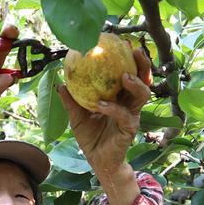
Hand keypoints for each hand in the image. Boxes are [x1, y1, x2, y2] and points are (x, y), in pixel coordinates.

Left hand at [57, 47, 152, 204]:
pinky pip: (124, 116)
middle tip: (135, 51)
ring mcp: (132, 116)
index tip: (125, 43)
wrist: (98, 162)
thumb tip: (60, 82)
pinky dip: (113, 109)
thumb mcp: (77, 117)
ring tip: (124, 76)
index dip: (131, 59)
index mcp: (121, 97)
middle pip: (144, 80)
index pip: (130, 74)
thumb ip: (71, 101)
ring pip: (142, 96)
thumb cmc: (91, 138)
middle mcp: (130, 104)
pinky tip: (101, 104)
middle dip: (143, 65)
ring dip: (135, 84)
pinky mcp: (129, 130)